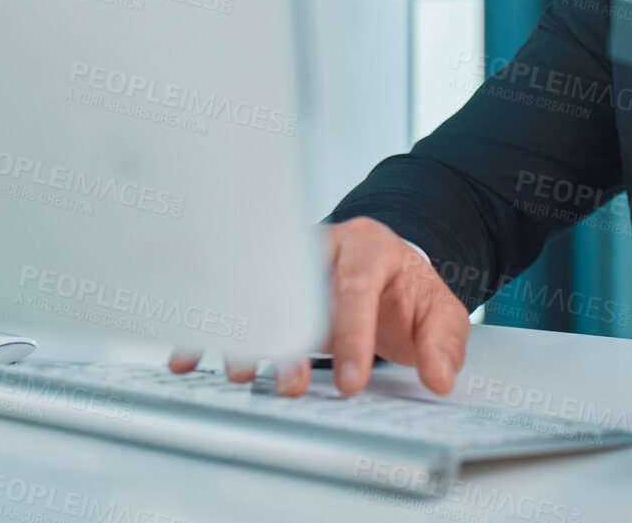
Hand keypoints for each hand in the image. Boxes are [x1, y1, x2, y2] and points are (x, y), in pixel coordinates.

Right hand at [166, 216, 469, 397]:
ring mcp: (288, 260)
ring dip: (247, 335)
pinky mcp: (263, 278)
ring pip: (260, 290)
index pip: (357, 284)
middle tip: (290, 385)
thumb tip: (440, 377)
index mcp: (371, 246)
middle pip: (300, 286)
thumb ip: (443, 343)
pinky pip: (232, 297)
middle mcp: (325, 246)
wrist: (384, 270)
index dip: (352, 334)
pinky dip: (210, 326)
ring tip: (239, 374)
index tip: (352, 382)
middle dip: (291, 338)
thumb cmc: (406, 292)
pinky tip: (188, 354)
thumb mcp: (439, 311)